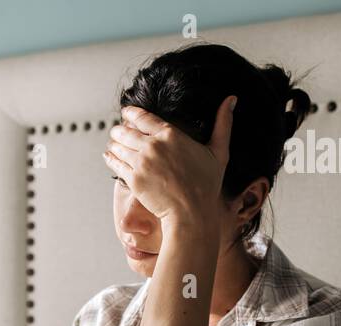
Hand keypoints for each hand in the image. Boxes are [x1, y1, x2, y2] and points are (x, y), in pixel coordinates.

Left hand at [103, 96, 235, 234]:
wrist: (191, 212)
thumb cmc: (206, 185)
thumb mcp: (219, 151)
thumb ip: (223, 124)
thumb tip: (231, 99)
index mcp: (170, 134)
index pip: (142, 117)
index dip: (130, 113)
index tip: (126, 113)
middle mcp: (153, 145)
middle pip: (125, 130)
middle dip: (119, 130)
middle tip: (117, 130)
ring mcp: (141, 162)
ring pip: (118, 146)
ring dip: (114, 143)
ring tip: (113, 143)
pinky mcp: (133, 178)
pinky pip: (115, 163)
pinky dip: (110, 158)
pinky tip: (109, 156)